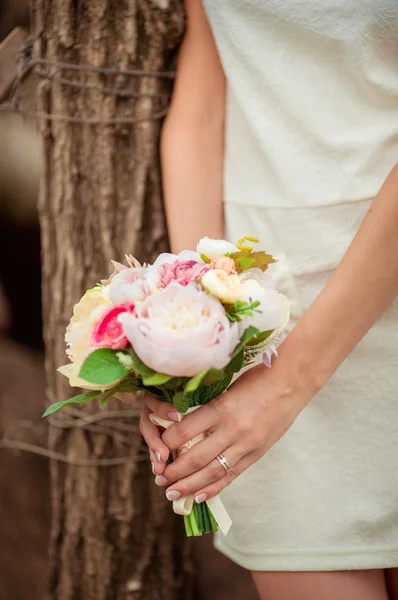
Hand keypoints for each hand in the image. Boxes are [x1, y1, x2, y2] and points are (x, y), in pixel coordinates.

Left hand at [141, 362, 309, 503]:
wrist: (291, 384)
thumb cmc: (257, 380)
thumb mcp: (227, 389)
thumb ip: (209, 408)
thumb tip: (184, 424)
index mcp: (220, 408)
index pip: (183, 431)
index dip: (166, 443)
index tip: (157, 449)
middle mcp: (231, 429)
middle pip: (195, 457)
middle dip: (174, 471)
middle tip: (159, 479)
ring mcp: (245, 444)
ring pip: (211, 472)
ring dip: (189, 485)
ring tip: (172, 494)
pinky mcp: (256, 453)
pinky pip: (231, 475)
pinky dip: (215, 488)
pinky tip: (200, 496)